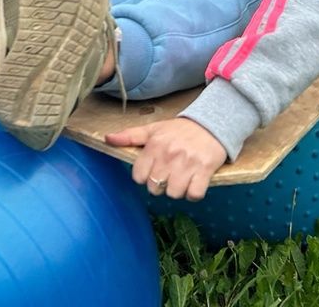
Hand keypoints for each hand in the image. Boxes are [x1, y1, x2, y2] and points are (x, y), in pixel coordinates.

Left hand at [106, 117, 227, 200]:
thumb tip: (107, 138)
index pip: (138, 176)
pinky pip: (194, 195)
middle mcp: (169, 155)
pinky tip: (194, 183)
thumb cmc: (179, 130)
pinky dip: (194, 194)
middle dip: (160, 185)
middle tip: (169, 175)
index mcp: (154, 145)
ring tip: (182, 179)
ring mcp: (187, 164)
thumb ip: (129, 136)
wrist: (211, 124)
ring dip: (178, 190)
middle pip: (155, 188)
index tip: (153, 171)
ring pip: (174, 194)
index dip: (144, 177)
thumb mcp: (153, 129)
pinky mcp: (204, 170)